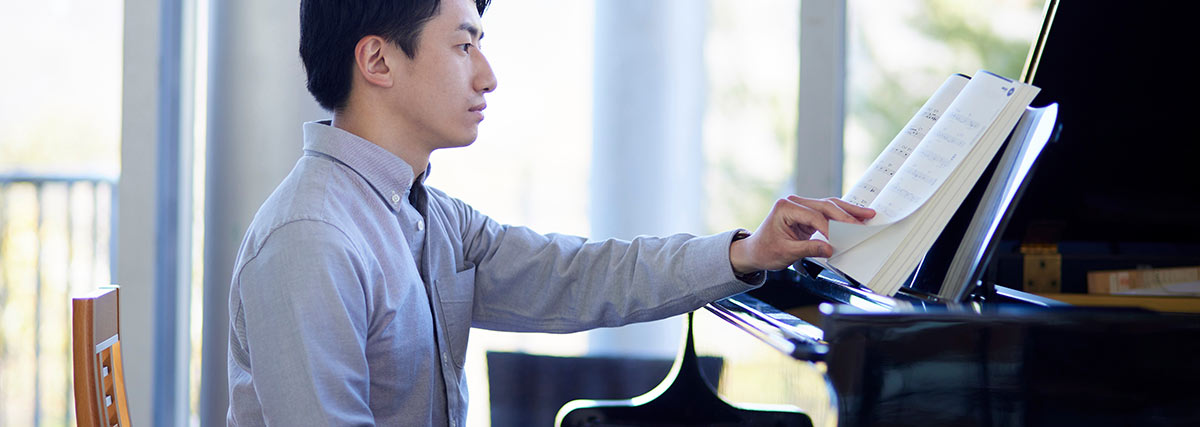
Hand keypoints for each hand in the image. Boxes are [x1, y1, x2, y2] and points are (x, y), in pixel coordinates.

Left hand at [729, 196, 874, 273]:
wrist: (755, 251)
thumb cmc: (765, 251)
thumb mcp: (786, 253)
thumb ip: (808, 249)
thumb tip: (829, 249)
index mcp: (785, 207)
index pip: (814, 216)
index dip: (830, 229)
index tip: (842, 240)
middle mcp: (794, 203)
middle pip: (825, 206)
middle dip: (845, 216)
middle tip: (862, 224)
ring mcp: (801, 206)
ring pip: (829, 206)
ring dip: (848, 211)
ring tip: (867, 214)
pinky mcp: (807, 213)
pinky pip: (827, 213)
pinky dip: (841, 216)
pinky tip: (856, 217)